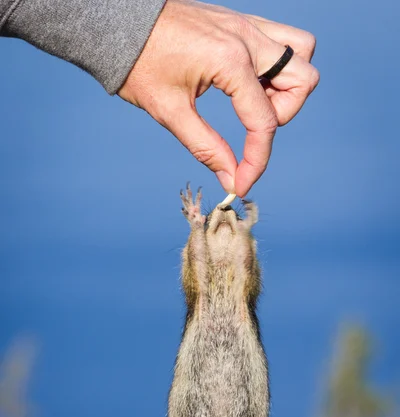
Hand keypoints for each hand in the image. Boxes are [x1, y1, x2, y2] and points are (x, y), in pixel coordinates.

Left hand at [119, 0, 318, 196]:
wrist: (121, 23)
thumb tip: (231, 180)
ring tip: (255, 101)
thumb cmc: (139, 64)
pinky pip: (282, 39)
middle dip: (284, 114)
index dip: (257, 161)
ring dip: (288, 84)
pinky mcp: (242, 21)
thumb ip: (206, 148)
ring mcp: (247, 24)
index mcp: (230, 61)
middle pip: (303, 80)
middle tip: (253, 126)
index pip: (264, 121)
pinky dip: (277, 66)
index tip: (242, 184)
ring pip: (302, 51)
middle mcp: (247, 38)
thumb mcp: (170, 112)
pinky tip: (249, 83)